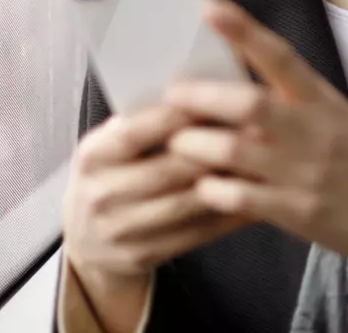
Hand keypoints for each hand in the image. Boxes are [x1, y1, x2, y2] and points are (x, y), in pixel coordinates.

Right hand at [62, 102, 250, 283]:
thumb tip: (195, 92)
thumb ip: (142, 121)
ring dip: (228, 181)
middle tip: (254, 129)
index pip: (134, 132)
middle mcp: (102, 194)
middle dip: (214, 148)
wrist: (86, 238)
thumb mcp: (110, 143)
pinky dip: (228, 214)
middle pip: (167, 170)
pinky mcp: (144, 255)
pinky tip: (254, 196)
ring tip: (261, 159)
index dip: (173, 117)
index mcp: (92, 156)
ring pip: (186, 203)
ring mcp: (121, 230)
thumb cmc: (110, 173)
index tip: (211, 99)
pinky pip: (196, 233)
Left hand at [164, 0, 347, 282]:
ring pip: (234, 150)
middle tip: (172, 93)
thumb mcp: (334, 116)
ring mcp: (306, 173)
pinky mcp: (298, 212)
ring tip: (175, 141)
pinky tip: (203, 185)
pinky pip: (240, 198)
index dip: (244, 31)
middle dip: (201, 96)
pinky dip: (212, 189)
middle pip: (249, 103)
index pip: (280, 56)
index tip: (210, 8)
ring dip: (195, 144)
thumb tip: (231, 79)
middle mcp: (314, 130)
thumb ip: (290, 98)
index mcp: (322, 99)